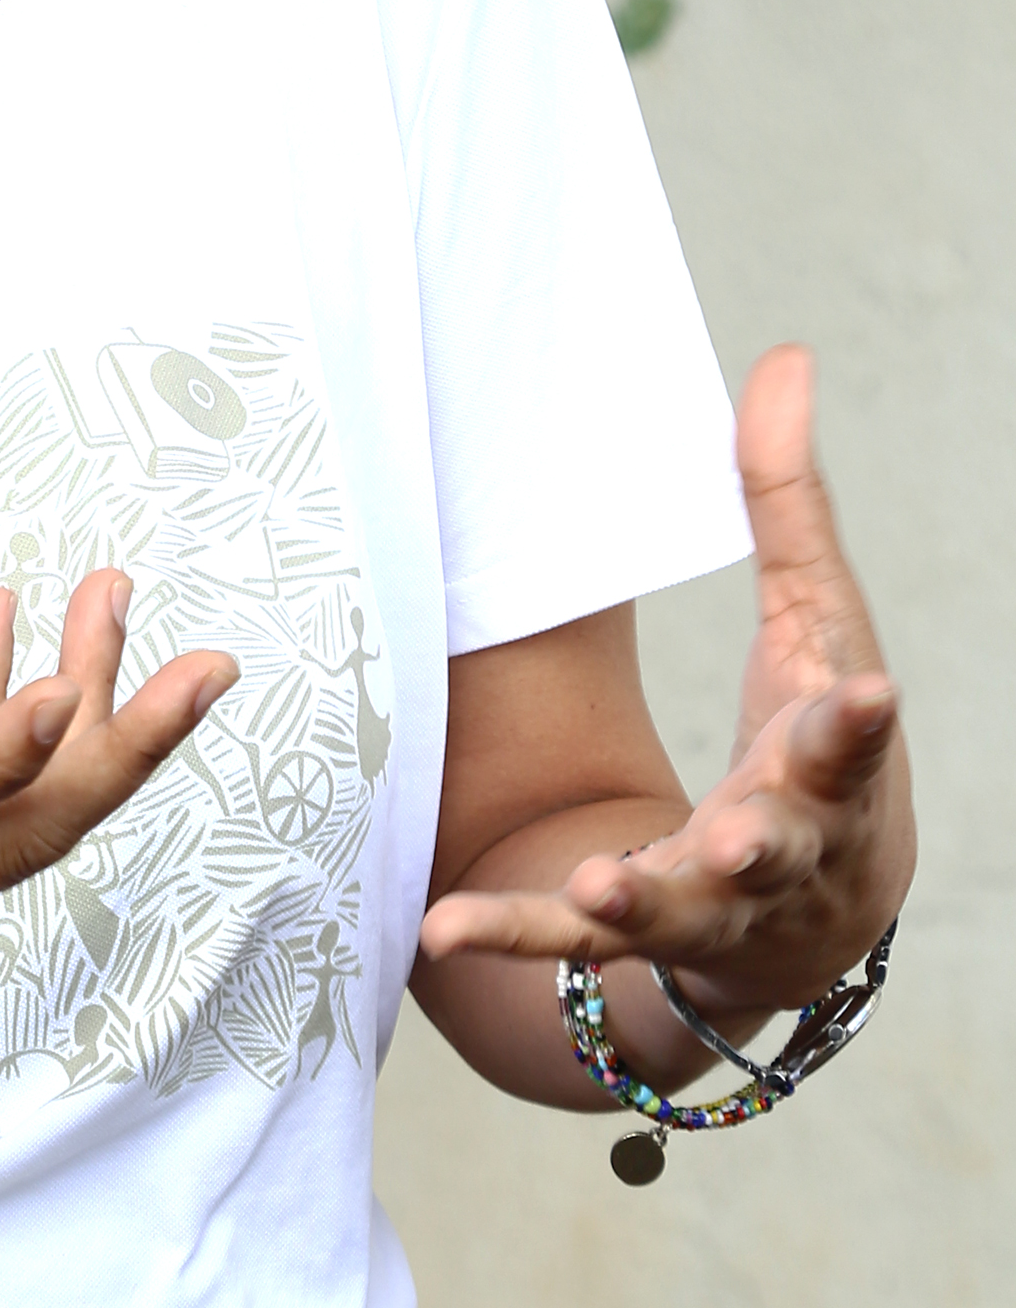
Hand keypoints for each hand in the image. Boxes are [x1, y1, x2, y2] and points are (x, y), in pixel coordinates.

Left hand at [420, 345, 912, 1026]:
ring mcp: (709, 904)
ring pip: (675, 910)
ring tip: (601, 888)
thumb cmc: (811, 748)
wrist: (812, 920)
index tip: (867, 693)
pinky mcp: (638, 940)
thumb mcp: (812, 624)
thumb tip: (784, 357)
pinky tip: (439, 927)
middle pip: (776, 845)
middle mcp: (779, 849)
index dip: (855, 721)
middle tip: (741, 835)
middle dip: (763, 840)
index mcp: (825, 767)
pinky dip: (509, 934)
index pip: (847, 740)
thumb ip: (787, 502)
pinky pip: (565, 950)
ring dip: (638, 901)